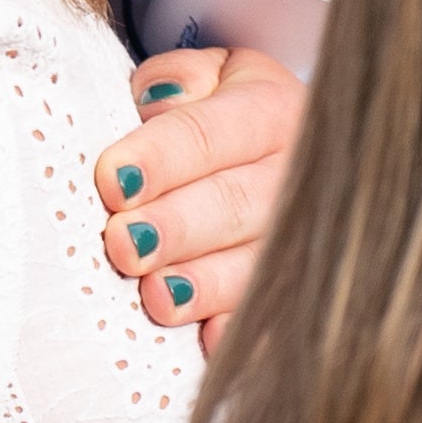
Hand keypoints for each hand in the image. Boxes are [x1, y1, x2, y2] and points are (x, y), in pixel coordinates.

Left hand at [96, 46, 301, 345]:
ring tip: (158, 298)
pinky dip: (243, 334)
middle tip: (124, 244)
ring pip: (259, 263)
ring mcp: (308, 237)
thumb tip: (153, 103)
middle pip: (236, 203)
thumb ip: (175, 83)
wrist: (280, 153)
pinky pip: (277, 316)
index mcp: (271, 109)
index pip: (208, 133)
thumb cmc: (215, 114)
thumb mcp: (202, 79)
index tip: (112, 181)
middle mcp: (301, 172)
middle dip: (178, 226)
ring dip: (206, 284)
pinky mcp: (302, 289)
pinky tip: (210, 343)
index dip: (161, 157)